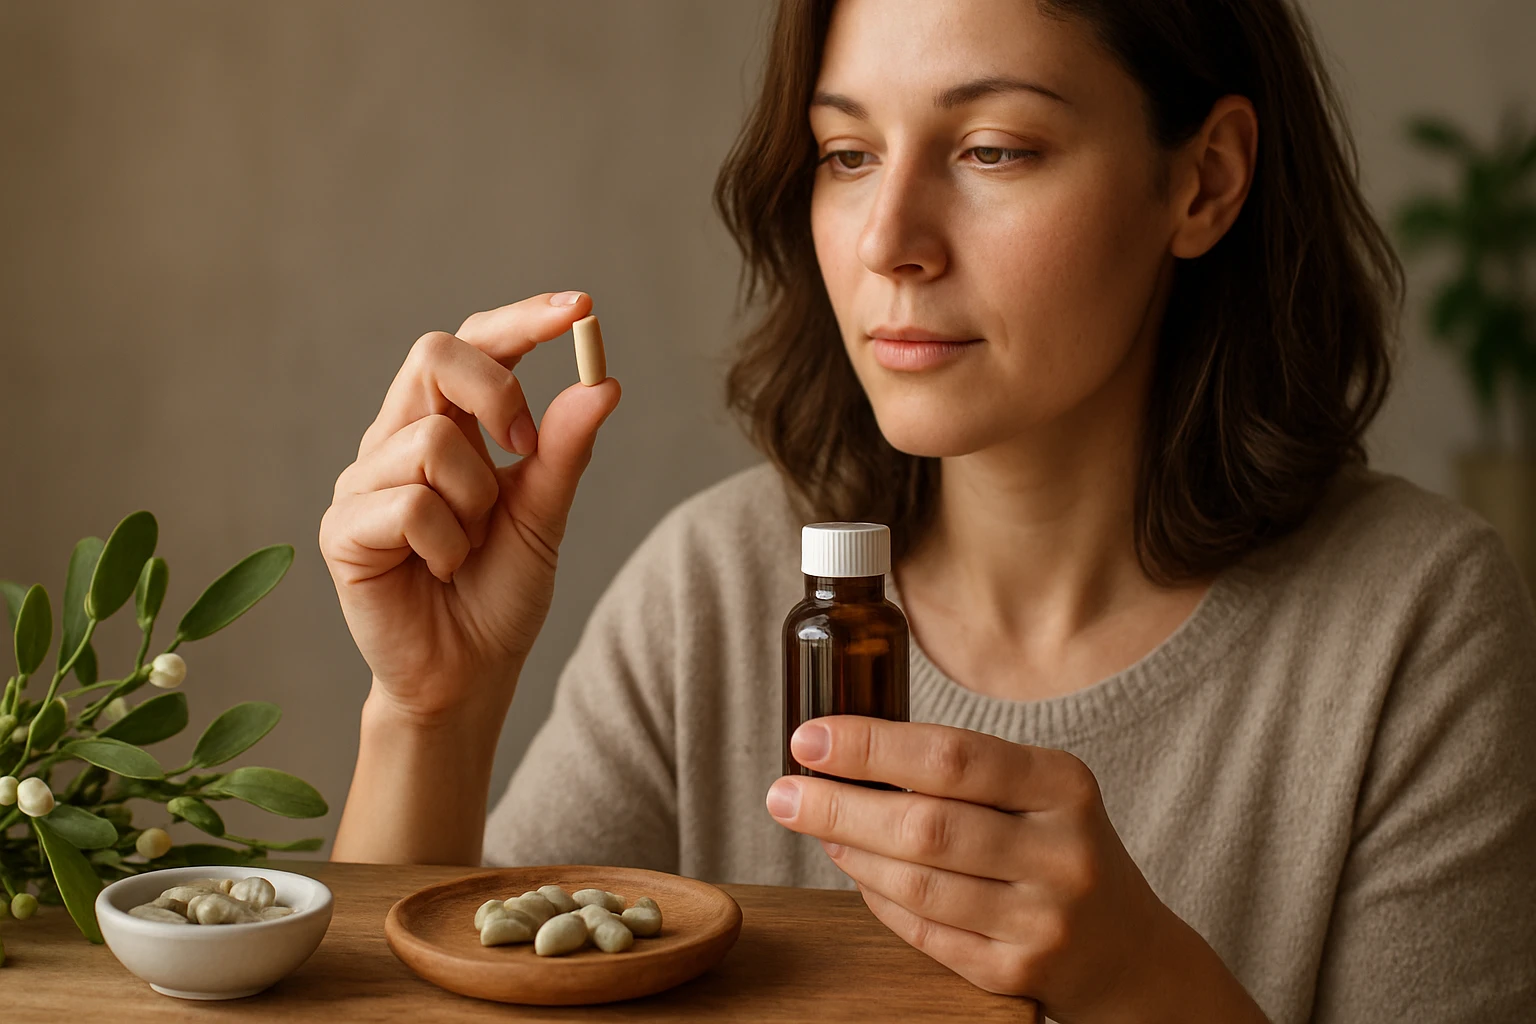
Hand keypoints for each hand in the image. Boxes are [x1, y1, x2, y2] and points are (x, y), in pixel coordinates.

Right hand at [319, 292, 620, 721]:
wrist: (467, 676)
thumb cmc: (500, 593)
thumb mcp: (544, 516)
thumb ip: (565, 451)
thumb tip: (603, 383)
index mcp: (447, 425)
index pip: (473, 344)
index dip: (523, 319)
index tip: (581, 309)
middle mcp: (397, 438)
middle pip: (435, 353)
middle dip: (498, 393)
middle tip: (525, 450)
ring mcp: (364, 480)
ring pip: (432, 440)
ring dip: (476, 500)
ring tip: (469, 547)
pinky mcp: (343, 528)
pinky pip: (409, 503)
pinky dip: (446, 543)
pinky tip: (440, 571)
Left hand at [766, 717, 1268, 1022]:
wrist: (1126, 949)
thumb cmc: (1058, 847)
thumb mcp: (1039, 791)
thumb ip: (962, 770)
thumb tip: (846, 747)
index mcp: (1063, 786)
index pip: (953, 757)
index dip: (871, 747)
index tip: (809, 739)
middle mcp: (1061, 853)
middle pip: (926, 826)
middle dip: (839, 806)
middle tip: (784, 792)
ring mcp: (1042, 920)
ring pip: (918, 883)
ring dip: (850, 851)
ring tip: (812, 824)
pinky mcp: (1016, 973)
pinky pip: (924, 930)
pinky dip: (877, 896)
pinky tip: (854, 867)